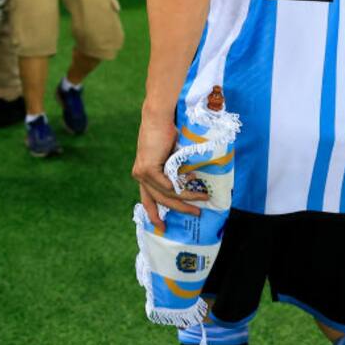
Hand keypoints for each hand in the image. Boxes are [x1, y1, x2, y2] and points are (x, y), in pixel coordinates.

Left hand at [132, 109, 208, 226]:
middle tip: (197, 213)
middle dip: (180, 209)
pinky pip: (167, 185)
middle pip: (160, 200)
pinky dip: (181, 185)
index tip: (162, 227)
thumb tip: (192, 182)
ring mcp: (142, 173)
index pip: (148, 199)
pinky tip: (193, 179)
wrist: (158, 116)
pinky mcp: (147, 169)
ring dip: (186, 197)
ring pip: (166, 193)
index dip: (154, 214)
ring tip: (203, 197)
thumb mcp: (169, 156)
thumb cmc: (166, 132)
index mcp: (143, 174)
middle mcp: (140, 175)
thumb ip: (174, 170)